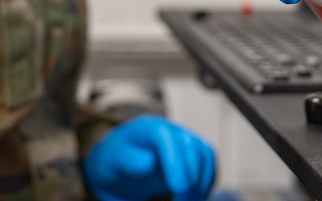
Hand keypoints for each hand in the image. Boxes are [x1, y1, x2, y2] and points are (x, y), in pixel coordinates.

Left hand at [83, 115, 214, 200]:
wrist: (120, 161)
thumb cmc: (115, 162)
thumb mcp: (114, 162)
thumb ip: (129, 161)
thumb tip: (149, 162)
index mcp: (145, 128)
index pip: (164, 136)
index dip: (174, 161)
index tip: (177, 187)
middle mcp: (168, 129)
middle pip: (189, 146)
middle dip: (190, 177)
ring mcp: (182, 139)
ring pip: (204, 154)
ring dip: (201, 181)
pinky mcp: (192, 152)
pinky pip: (208, 163)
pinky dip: (206, 182)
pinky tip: (194, 198)